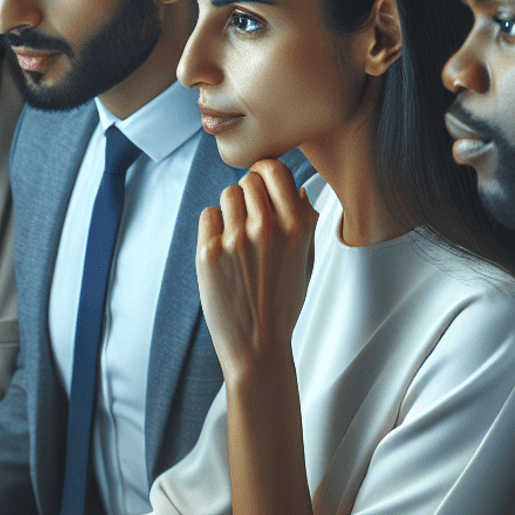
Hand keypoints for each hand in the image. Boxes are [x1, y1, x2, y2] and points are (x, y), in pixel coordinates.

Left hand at [196, 160, 317, 382]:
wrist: (257, 345)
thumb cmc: (283, 304)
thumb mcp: (306, 262)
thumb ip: (305, 222)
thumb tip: (298, 189)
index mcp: (297, 226)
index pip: (274, 169)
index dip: (266, 174)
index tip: (262, 186)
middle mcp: (267, 228)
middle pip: (248, 180)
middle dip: (249, 194)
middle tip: (249, 220)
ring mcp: (235, 240)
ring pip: (227, 195)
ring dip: (231, 209)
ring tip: (237, 238)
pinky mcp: (208, 252)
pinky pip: (208, 216)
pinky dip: (213, 227)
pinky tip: (223, 251)